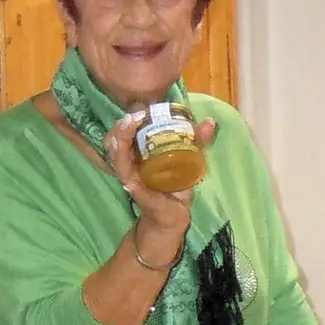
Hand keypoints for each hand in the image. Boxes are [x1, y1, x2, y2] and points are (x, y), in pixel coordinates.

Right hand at [106, 113, 217, 248]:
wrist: (174, 217)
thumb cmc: (176, 186)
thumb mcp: (189, 160)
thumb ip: (197, 141)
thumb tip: (210, 121)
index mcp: (137, 154)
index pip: (123, 133)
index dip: (127, 119)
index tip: (139, 107)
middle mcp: (131, 165)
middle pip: (115, 143)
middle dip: (121, 128)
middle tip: (134, 116)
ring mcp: (133, 181)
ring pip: (119, 162)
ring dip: (121, 145)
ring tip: (128, 128)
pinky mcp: (141, 197)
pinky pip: (133, 187)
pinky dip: (132, 183)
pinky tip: (131, 180)